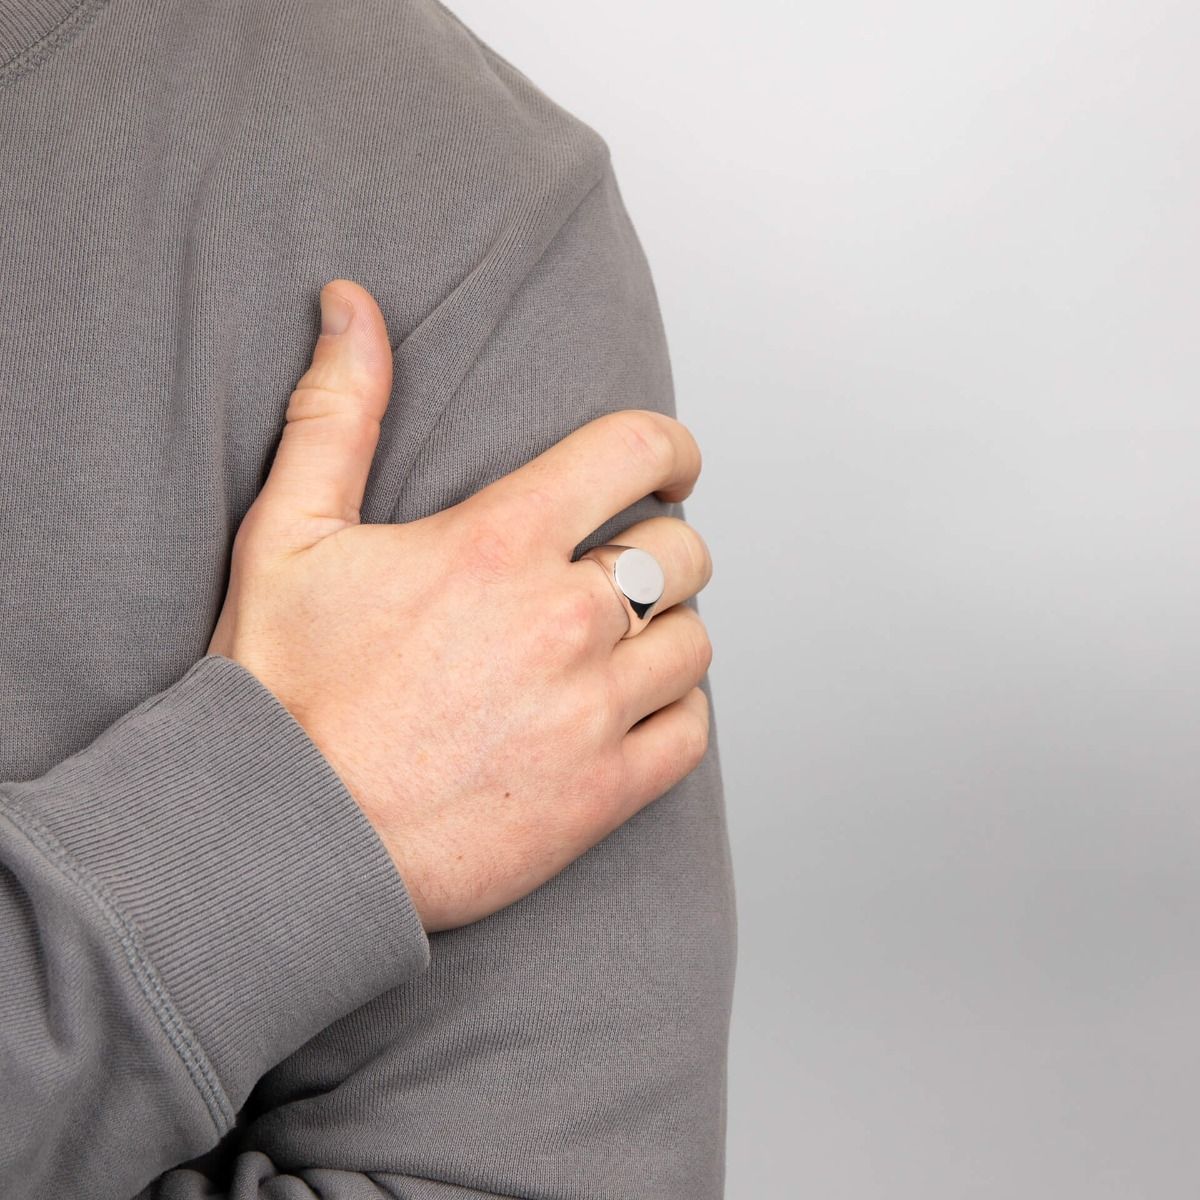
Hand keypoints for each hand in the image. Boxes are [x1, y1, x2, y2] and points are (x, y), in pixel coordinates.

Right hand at [207, 280, 713, 931]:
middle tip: (624, 563)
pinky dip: (675, 712)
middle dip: (665, 543)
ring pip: (694, 641)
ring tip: (620, 642)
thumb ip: (335, 412)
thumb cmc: (281, 693)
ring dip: (667, 631)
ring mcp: (592, 712)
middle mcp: (564, 621)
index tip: (670, 463)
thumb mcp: (289, 534)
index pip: (638, 453)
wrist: (284, 843)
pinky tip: (631, 711)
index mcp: (500, 544)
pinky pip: (691, 732)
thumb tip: (351, 305)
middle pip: (684, 550)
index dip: (669, 446)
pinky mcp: (601, 794)